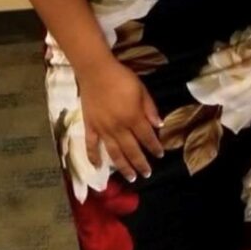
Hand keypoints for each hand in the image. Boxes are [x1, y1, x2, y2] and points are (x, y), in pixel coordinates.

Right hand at [78, 58, 163, 181]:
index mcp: (133, 117)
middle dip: (141, 163)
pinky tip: (98, 167)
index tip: (160, 155)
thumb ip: (150, 108)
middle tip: (147, 174)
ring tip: (130, 178)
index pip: (147, 137)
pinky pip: (91, 146)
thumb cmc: (122, 78)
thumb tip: (159, 125)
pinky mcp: (90, 127)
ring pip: (114, 153)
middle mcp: (118, 128)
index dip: (154, 147)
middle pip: (132, 150)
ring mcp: (103, 130)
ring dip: (123, 167)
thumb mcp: (142, 90)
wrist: (96, 71)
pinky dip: (94, 158)